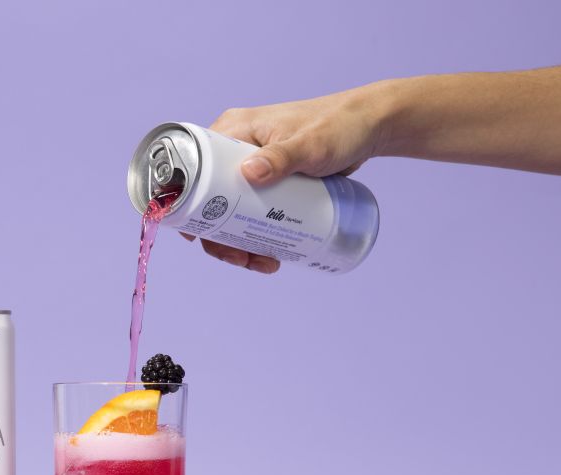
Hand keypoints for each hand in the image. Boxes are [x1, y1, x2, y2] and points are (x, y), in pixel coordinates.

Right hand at [185, 83, 390, 273]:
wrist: (370, 128)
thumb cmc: (339, 126)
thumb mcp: (310, 144)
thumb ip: (282, 156)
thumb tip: (248, 173)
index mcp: (232, 131)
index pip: (194, 170)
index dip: (190, 206)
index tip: (201, 236)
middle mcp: (235, 150)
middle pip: (210, 200)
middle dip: (220, 236)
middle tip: (240, 259)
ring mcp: (252, 168)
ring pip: (230, 212)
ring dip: (238, 243)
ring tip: (262, 262)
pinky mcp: (269, 183)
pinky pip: (251, 214)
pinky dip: (254, 236)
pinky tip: (268, 254)